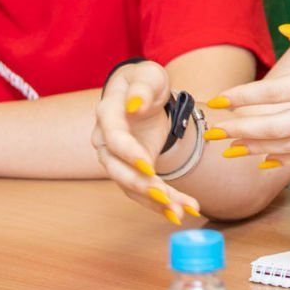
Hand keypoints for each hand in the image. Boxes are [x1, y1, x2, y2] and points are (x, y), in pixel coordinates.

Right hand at [92, 61, 200, 225]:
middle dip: (140, 186)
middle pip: (117, 169)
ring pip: (131, 185)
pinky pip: (144, 189)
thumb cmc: (144, 81)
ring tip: (180, 213)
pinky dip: (162, 202)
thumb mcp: (147, 76)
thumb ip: (141, 89)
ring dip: (155, 202)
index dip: (129, 153)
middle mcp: (106, 141)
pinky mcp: (132, 170)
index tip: (148, 165)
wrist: (141, 93)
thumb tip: (134, 105)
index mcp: (108, 114)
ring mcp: (117, 159)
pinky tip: (183, 211)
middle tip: (164, 198)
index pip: (114, 138)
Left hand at [207, 24, 289, 168]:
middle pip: (276, 126)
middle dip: (240, 130)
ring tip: (230, 148)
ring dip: (256, 148)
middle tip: (213, 132)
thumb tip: (288, 30)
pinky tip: (267, 160)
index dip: (245, 98)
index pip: (279, 92)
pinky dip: (285, 160)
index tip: (220, 100)